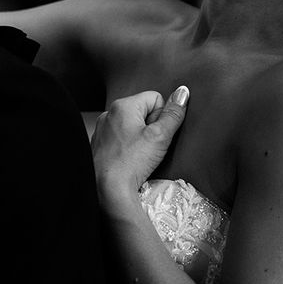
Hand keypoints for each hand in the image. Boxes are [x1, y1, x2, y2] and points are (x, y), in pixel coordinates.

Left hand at [91, 86, 188, 213]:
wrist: (107, 191)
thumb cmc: (131, 163)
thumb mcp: (159, 137)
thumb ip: (173, 114)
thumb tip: (183, 92)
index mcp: (122, 105)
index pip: (155, 98)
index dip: (162, 117)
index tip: (157, 136)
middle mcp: (109, 113)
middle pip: (143, 111)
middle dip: (151, 127)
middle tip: (150, 147)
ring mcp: (102, 129)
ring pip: (132, 125)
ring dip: (140, 137)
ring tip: (140, 156)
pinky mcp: (99, 145)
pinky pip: (120, 138)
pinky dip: (128, 146)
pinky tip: (129, 160)